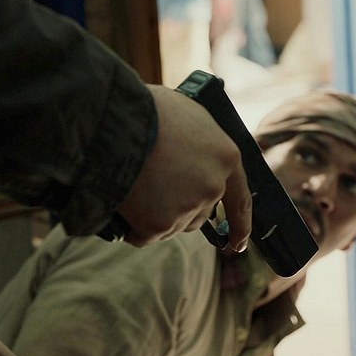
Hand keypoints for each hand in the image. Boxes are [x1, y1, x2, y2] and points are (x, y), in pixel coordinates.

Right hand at [116, 84, 251, 250]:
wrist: (114, 123)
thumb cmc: (147, 110)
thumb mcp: (188, 114)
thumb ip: (200, 144)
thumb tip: (196, 158)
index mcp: (225, 158)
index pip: (240, 201)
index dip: (240, 226)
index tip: (238, 244)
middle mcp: (212, 187)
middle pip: (199, 214)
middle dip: (180, 209)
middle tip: (154, 187)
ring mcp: (187, 208)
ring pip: (172, 225)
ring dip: (155, 215)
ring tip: (136, 185)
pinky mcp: (159, 225)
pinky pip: (143, 234)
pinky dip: (132, 225)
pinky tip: (124, 202)